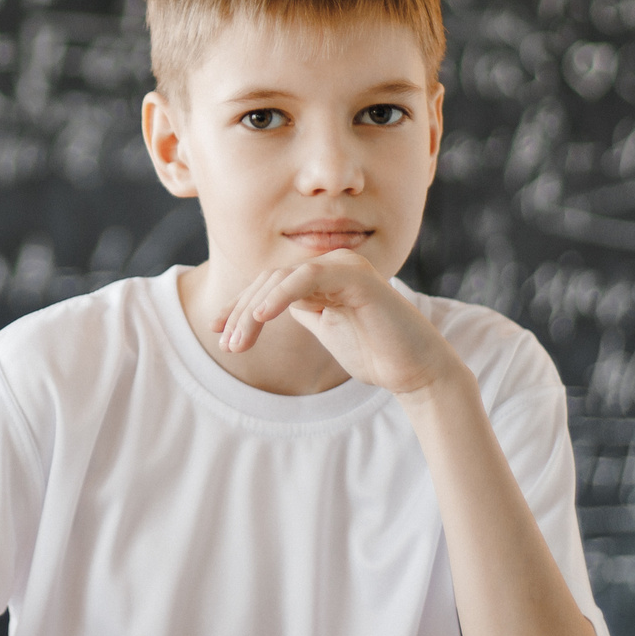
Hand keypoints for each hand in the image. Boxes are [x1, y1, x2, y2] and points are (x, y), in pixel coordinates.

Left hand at [215, 249, 468, 398]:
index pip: (271, 282)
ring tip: (238, 342)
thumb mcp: (327, 329)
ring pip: (282, 278)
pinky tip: (261, 316)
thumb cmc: (376, 353)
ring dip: (253, 310)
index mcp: (326, 275)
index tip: (218, 329)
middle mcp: (334, 264)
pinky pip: (307, 277)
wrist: (416, 371)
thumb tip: (267, 305)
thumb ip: (305, 311)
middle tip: (227, 344)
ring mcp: (346, 267)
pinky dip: (280, 294)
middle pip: (270, 278)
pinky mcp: (356, 277)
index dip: (240, 305)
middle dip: (241, 312)